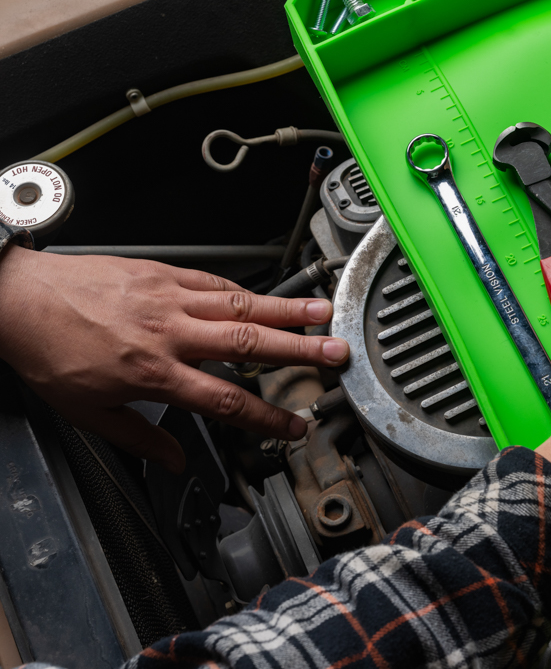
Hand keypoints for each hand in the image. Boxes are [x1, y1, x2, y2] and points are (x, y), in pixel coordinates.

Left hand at [0, 247, 348, 471]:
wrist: (18, 299)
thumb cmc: (49, 350)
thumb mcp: (86, 411)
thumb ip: (138, 436)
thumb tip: (172, 462)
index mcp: (153, 373)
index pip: (225, 401)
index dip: (268, 417)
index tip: (295, 425)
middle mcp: (169, 333)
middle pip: (248, 345)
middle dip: (299, 350)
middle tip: (336, 353)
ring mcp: (169, 298)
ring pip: (239, 305)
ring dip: (286, 310)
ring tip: (323, 312)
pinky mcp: (162, 273)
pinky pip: (213, 281)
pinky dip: (245, 290)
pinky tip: (267, 295)